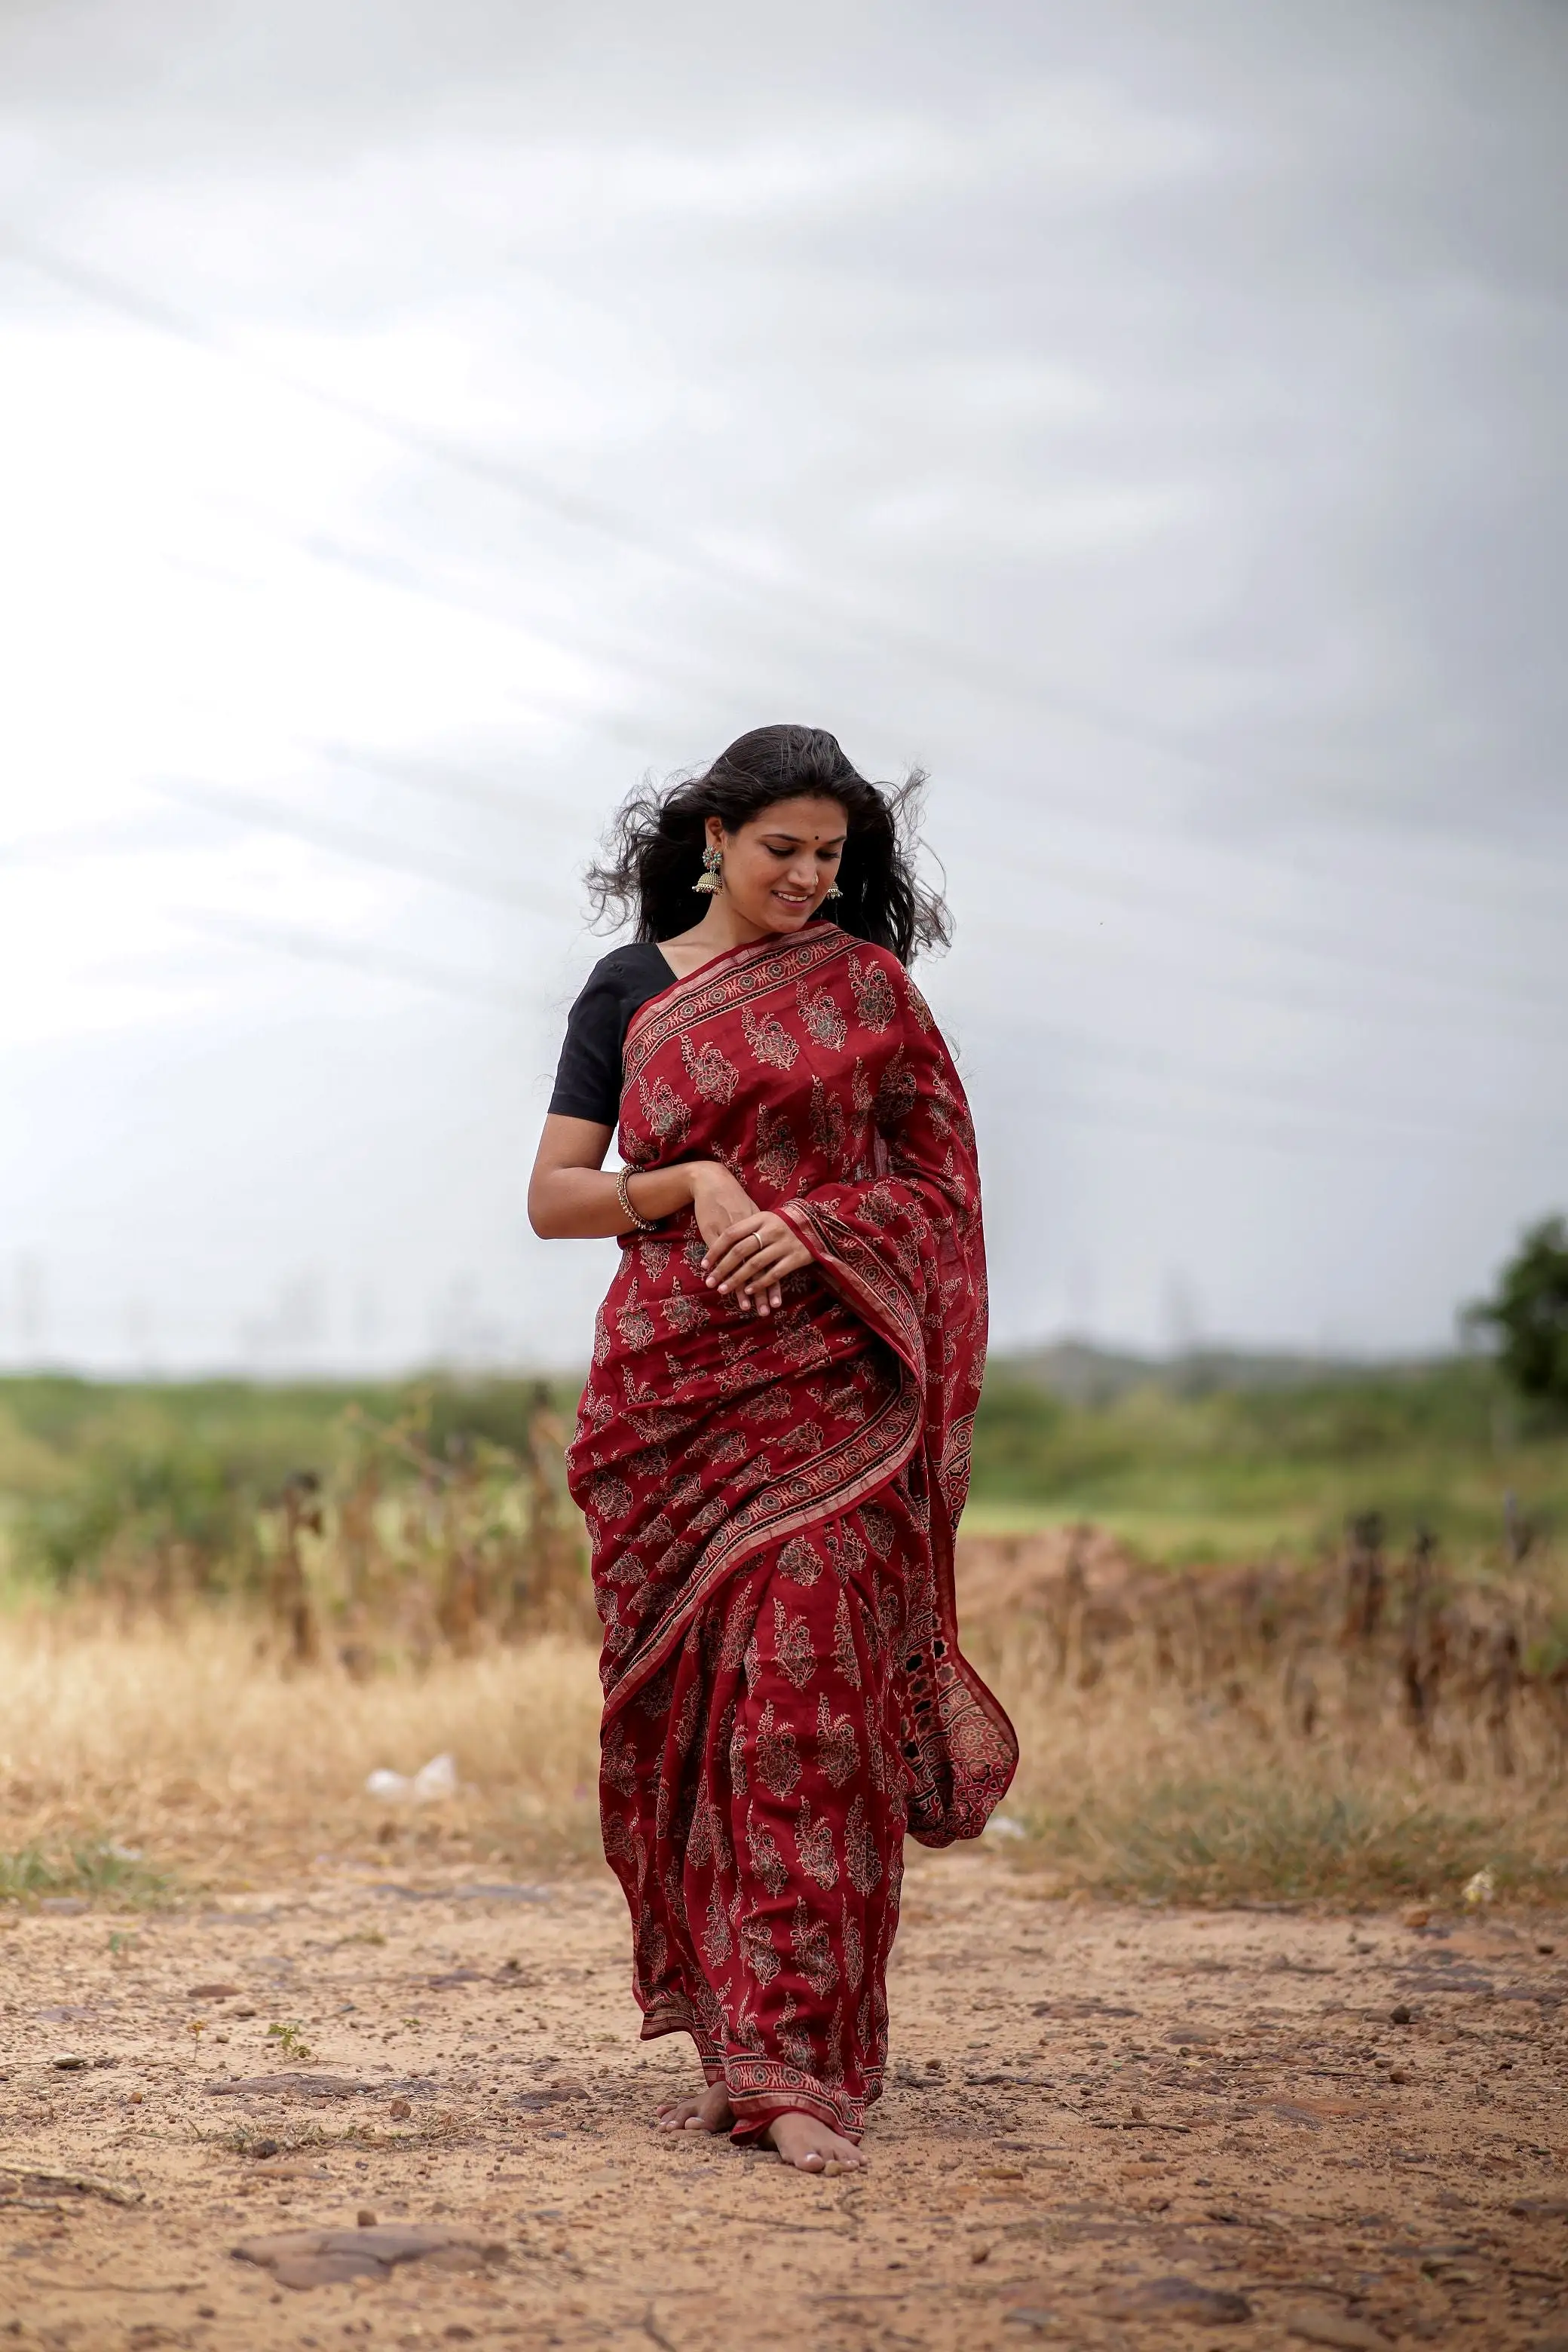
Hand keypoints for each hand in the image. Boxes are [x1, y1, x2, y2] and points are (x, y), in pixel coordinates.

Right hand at [687, 1164, 783, 1315]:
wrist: (712, 1181)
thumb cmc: (732, 1199)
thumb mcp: (751, 1213)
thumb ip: (761, 1232)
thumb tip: (773, 1249)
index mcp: (763, 1231)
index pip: (771, 1262)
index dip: (774, 1283)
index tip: (778, 1302)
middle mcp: (751, 1234)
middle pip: (759, 1268)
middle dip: (763, 1291)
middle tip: (766, 1311)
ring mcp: (734, 1235)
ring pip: (741, 1266)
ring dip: (742, 1289)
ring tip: (747, 1307)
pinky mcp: (716, 1234)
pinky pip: (722, 1258)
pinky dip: (723, 1274)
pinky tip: (723, 1288)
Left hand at [703, 1208, 812, 1315]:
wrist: (815, 1221)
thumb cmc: (782, 1221)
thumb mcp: (764, 1218)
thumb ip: (745, 1229)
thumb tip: (717, 1245)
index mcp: (760, 1218)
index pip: (731, 1234)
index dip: (716, 1250)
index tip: (704, 1265)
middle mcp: (772, 1230)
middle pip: (741, 1251)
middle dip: (723, 1269)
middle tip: (710, 1282)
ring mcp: (785, 1244)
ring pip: (755, 1265)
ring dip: (738, 1280)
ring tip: (724, 1290)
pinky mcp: (797, 1257)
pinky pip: (774, 1273)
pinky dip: (760, 1284)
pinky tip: (749, 1292)